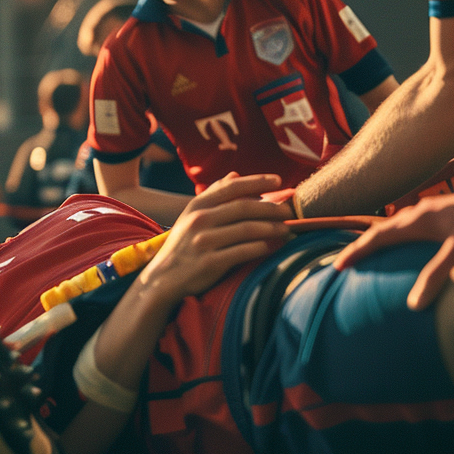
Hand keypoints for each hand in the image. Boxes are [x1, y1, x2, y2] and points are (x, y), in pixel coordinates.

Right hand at [141, 173, 292, 299]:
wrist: (163, 278)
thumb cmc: (183, 245)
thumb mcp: (191, 216)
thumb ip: (213, 196)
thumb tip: (235, 175)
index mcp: (197, 205)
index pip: (231, 187)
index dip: (257, 181)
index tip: (279, 181)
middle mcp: (199, 220)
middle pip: (244, 207)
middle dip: (272, 208)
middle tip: (290, 211)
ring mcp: (204, 241)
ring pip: (247, 229)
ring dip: (271, 228)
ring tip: (287, 229)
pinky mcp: (210, 263)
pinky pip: (243, 252)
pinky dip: (261, 248)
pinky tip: (273, 247)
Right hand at [334, 186, 453, 310]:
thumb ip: (436, 275)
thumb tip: (413, 304)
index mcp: (420, 220)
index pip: (378, 236)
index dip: (357, 251)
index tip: (339, 266)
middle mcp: (424, 212)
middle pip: (385, 230)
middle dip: (364, 246)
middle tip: (348, 263)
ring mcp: (437, 212)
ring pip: (401, 228)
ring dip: (384, 241)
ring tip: (375, 257)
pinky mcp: (451, 215)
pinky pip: (416, 229)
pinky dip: (404, 240)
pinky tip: (415, 250)